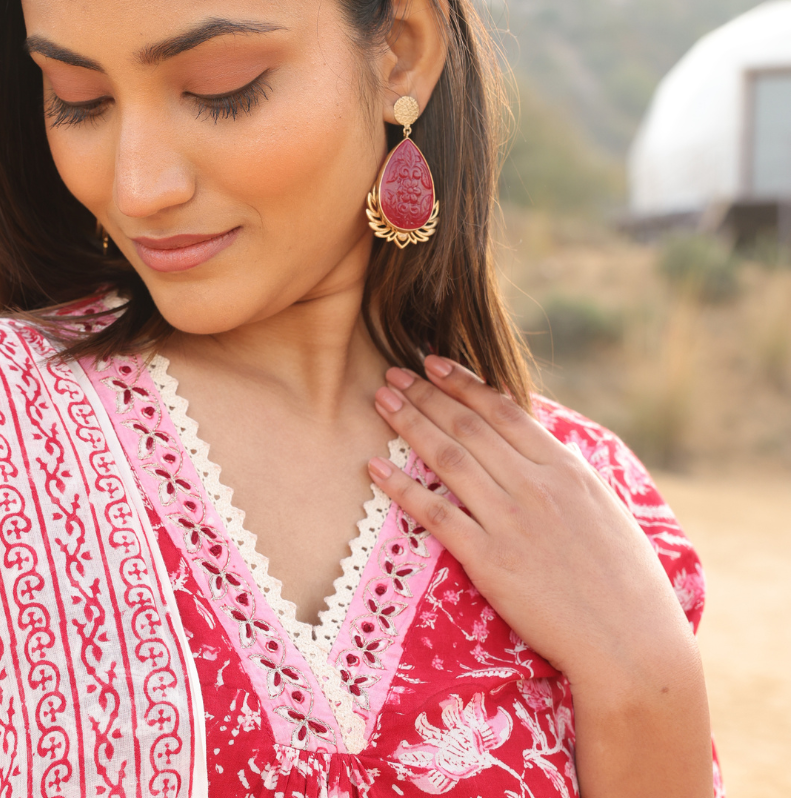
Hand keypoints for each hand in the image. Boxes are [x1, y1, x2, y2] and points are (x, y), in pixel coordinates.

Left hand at [369, 357, 711, 797]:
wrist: (634, 646)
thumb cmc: (627, 583)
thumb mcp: (604, 509)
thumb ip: (564, 475)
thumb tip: (533, 447)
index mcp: (566, 469)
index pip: (503, 411)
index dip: (462, 383)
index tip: (433, 363)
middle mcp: (535, 486)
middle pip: (467, 427)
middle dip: (425, 394)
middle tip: (392, 373)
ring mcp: (510, 521)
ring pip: (447, 459)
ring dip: (410, 424)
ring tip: (380, 402)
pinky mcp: (490, 561)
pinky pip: (435, 515)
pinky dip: (402, 489)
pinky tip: (375, 469)